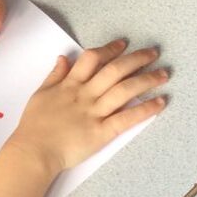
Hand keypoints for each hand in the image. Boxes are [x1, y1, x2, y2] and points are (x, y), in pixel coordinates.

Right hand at [10, 39, 167, 176]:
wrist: (33, 152)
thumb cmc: (34, 126)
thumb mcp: (40, 94)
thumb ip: (54, 76)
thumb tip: (64, 57)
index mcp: (69, 85)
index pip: (92, 59)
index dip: (110, 49)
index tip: (123, 45)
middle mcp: (85, 95)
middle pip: (114, 71)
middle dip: (136, 59)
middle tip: (153, 53)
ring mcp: (94, 113)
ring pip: (124, 91)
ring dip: (146, 80)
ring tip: (163, 74)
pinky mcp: (101, 132)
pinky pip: (127, 118)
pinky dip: (145, 109)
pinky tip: (160, 102)